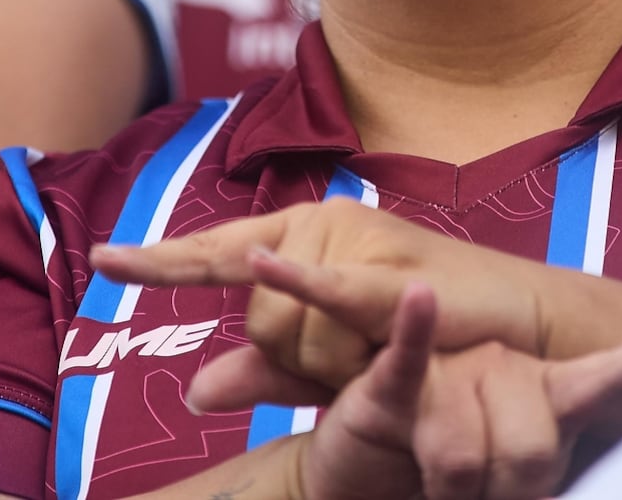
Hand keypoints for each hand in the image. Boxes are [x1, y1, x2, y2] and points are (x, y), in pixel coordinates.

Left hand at [94, 201, 555, 392]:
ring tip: (382, 355)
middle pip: (258, 319)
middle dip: (299, 361)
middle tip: (358, 361)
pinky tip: (273, 266)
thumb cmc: (424, 338)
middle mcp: (322, 226)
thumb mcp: (335, 358)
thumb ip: (267, 372)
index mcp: (305, 235)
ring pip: (290, 328)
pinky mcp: (389, 273)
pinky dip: (303, 284)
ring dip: (331, 365)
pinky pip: (326, 288)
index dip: (161, 261)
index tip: (105, 260)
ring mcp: (355, 243)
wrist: (516, 335)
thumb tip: (194, 395)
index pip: (219, 251)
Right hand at [289, 284, 621, 499]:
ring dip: (450, 492)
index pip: (611, 377)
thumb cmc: (457, 477)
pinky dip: (414, 330)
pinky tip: (420, 299)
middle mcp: (507, 372)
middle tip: (483, 492)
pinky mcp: (394, 383)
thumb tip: (554, 499)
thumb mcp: (512, 481)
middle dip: (506, 494)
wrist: (370, 476)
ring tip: (437, 480)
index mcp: (548, 397)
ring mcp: (453, 372)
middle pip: (533, 453)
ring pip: (467, 457)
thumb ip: (541, 480)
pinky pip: (410, 357)